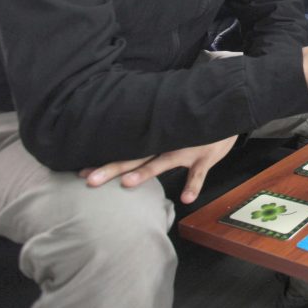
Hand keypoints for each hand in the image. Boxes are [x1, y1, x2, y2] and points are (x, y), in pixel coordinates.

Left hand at [80, 135, 237, 203]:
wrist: (227, 109)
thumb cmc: (196, 121)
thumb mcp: (175, 124)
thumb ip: (156, 132)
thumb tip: (130, 141)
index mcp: (157, 137)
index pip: (126, 150)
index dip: (105, 161)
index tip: (80, 171)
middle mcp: (167, 143)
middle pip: (135, 157)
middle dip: (112, 169)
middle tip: (89, 180)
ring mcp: (186, 149)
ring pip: (163, 161)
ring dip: (145, 172)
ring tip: (127, 184)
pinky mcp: (205, 157)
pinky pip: (199, 174)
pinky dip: (193, 185)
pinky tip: (186, 198)